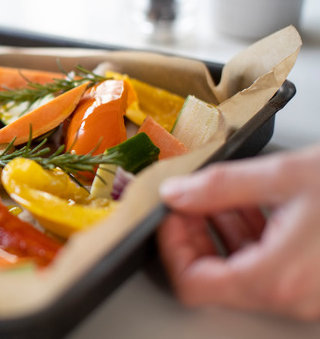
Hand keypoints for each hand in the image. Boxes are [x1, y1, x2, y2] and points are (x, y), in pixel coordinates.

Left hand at [158, 144, 319, 319]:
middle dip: (197, 234)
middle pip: (217, 279)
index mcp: (278, 279)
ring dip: (226, 234)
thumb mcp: (287, 176)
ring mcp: (314, 296)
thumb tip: (178, 192)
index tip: (170, 214)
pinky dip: (259, 240)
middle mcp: (297, 298)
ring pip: (247, 274)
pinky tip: (260, 207)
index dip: (172, 246)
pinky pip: (278, 270)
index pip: (193, 283)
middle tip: (192, 201)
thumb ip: (222, 187)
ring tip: (224, 197)